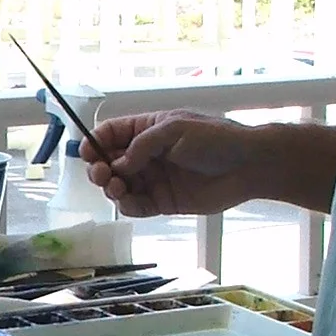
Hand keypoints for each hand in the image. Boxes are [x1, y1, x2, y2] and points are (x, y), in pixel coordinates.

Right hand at [85, 111, 269, 217]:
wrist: (248, 166)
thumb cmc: (215, 139)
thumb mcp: (175, 129)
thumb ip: (142, 145)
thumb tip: (119, 163)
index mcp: (146, 130)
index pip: (110, 134)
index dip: (94, 143)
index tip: (87, 154)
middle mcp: (145, 155)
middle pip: (108, 162)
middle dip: (98, 168)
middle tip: (102, 175)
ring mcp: (153, 179)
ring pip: (119, 186)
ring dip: (111, 188)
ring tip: (118, 188)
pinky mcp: (163, 202)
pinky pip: (136, 206)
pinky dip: (128, 206)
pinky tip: (129, 201)